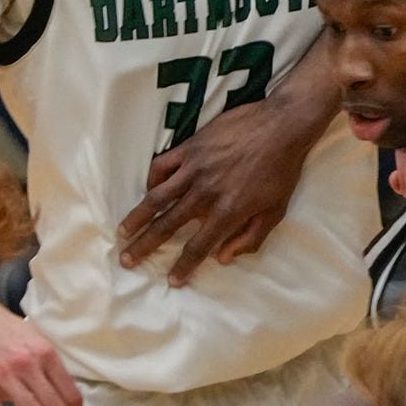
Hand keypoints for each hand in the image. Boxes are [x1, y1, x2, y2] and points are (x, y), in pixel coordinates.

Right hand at [119, 94, 315, 284]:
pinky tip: (147, 190)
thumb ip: (250, 238)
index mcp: (227, 211)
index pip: (199, 247)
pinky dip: (152, 179)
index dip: (183, 266)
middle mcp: (205, 193)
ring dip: (137, 216)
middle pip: (167, 225)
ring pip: (157, 197)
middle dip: (145, 245)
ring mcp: (194, 168)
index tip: (171, 280)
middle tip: (127, 260)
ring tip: (123, 231)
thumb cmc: (282, 170)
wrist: (282, 125)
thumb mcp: (275, 211)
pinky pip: (162, 165)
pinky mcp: (190, 147)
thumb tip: (223, 258)